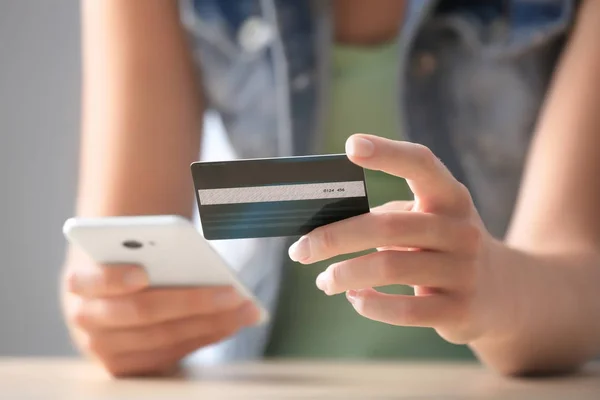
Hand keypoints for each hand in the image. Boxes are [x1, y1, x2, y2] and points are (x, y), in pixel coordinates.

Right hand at [61, 249, 259, 376]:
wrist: (104, 297)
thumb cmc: (127, 263)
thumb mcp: (130, 250)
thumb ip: (153, 249)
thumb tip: (201, 259)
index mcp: (80, 280)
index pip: (93, 279)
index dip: (115, 278)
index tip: (143, 272)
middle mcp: (87, 319)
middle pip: (143, 312)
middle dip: (194, 302)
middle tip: (234, 293)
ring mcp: (104, 348)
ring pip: (164, 338)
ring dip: (211, 323)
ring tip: (246, 309)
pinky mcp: (125, 367)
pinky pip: (171, 355)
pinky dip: (204, 337)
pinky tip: (231, 323)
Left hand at [288, 134, 508, 344]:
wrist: (502, 292)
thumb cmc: (442, 248)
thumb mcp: (428, 222)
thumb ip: (387, 218)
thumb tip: (321, 230)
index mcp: (450, 197)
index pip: (422, 165)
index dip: (388, 153)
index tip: (351, 146)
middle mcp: (461, 229)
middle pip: (387, 227)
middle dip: (334, 238)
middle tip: (300, 250)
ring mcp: (464, 271)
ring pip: (389, 268)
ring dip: (344, 275)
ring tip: (325, 281)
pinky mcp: (459, 310)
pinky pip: (403, 309)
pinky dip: (369, 304)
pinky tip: (356, 299)